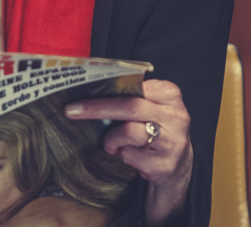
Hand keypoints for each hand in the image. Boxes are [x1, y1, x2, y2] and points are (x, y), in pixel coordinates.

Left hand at [64, 79, 192, 225]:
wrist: (179, 162)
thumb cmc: (155, 126)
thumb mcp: (150, 106)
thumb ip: (130, 96)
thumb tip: (89, 92)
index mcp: (170, 94)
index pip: (136, 86)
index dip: (107, 88)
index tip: (81, 90)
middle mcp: (176, 116)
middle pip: (130, 106)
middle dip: (97, 108)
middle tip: (71, 110)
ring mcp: (172, 142)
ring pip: (129, 132)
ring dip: (111, 138)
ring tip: (110, 143)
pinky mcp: (165, 165)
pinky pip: (131, 156)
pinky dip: (122, 154)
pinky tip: (127, 154)